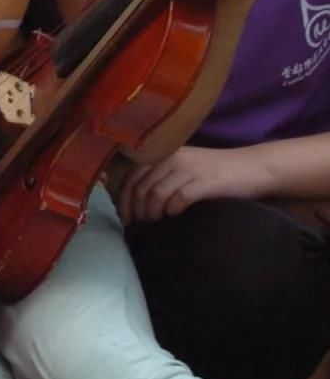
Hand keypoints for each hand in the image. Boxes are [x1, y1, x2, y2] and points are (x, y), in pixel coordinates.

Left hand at [115, 144, 268, 222]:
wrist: (253, 168)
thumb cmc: (218, 173)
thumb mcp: (186, 168)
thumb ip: (163, 176)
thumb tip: (138, 201)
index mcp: (165, 153)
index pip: (133, 176)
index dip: (124, 200)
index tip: (126, 218)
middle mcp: (173, 157)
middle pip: (141, 188)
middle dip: (137, 211)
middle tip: (141, 225)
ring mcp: (189, 169)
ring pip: (155, 194)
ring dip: (153, 214)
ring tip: (158, 223)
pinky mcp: (204, 182)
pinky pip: (177, 199)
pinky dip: (172, 211)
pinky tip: (176, 216)